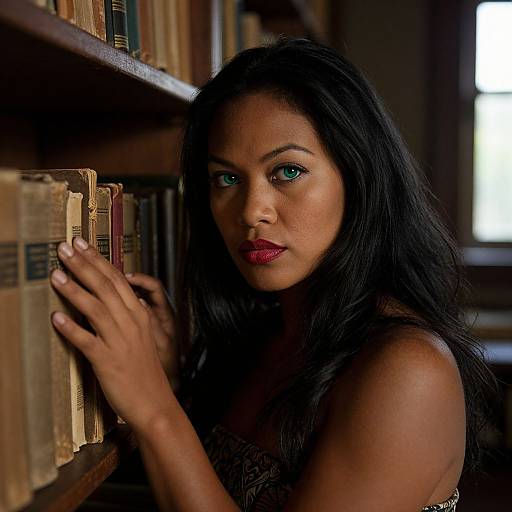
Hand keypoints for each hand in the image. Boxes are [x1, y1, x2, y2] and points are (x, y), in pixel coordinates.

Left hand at [50, 237, 175, 432]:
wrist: (156, 403)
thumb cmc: (145, 371)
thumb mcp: (142, 337)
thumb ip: (127, 316)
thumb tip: (109, 299)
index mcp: (139, 315)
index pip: (117, 280)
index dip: (98, 260)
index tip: (82, 245)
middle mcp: (131, 323)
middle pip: (105, 287)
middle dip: (83, 265)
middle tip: (65, 248)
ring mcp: (120, 341)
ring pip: (95, 308)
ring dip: (74, 289)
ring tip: (56, 274)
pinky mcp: (108, 361)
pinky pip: (87, 341)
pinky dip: (71, 328)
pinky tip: (56, 317)